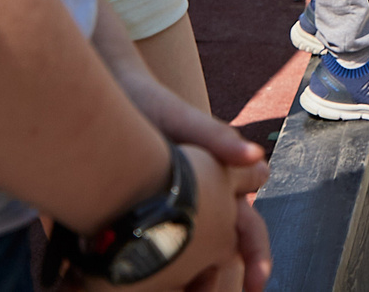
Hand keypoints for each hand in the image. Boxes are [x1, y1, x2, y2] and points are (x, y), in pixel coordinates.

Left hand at [102, 31, 269, 290]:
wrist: (111, 96)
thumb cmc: (149, 106)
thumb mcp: (180, 120)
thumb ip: (216, 137)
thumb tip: (255, 155)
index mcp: (224, 183)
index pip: (249, 228)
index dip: (256, 255)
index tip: (257, 280)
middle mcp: (206, 201)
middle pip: (227, 253)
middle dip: (228, 280)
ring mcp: (178, 212)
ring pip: (195, 260)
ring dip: (196, 280)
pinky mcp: (146, 218)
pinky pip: (160, 255)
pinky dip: (162, 275)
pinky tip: (139, 285)